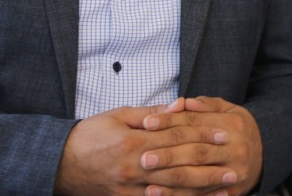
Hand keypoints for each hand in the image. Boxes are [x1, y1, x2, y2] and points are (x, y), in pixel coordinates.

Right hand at [54, 98, 231, 195]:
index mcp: (134, 143)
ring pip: (173, 192)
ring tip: (225, 189)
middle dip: (209, 167)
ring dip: (202, 191)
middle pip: (180, 167)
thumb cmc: (89, 136)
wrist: (57, 164)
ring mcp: (130, 190)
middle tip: (234, 166)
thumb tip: (180, 105)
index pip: (176, 137)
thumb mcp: (118, 116)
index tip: (224, 134)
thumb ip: (151, 114)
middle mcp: (134, 169)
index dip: (202, 135)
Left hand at [140, 96, 262, 195]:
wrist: (268, 153)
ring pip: (199, 178)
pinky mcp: (231, 192)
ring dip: (172, 183)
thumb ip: (205, 105)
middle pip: (197, 152)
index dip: (170, 122)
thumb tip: (183, 102)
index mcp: (231, 125)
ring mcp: (234, 173)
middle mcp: (234, 149)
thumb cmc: (238, 128)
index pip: (195, 123)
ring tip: (149, 183)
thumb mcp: (228, 109)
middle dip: (169, 156)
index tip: (147, 124)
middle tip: (144, 158)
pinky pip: (204, 195)